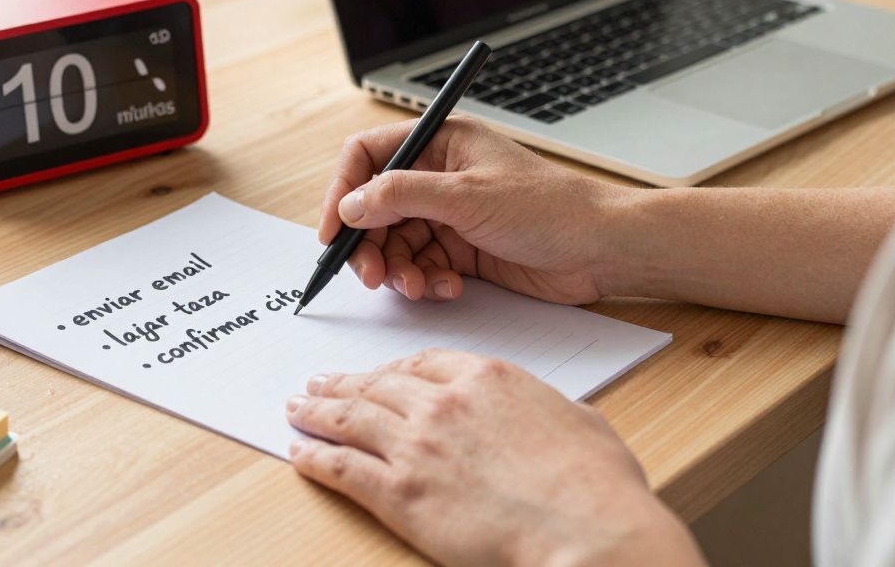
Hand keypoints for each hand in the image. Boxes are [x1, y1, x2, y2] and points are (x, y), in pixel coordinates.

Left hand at [286, 349, 703, 566]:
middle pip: (378, 386)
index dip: (390, 370)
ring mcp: (417, 445)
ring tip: (297, 408)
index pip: (422, 364)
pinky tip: (301, 453)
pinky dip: (316, 458)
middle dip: (343, 384)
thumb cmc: (597, 484)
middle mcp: (443, 403)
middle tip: (319, 383)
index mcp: (487, 378)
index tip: (376, 374)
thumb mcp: (580, 420)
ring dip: (317, 412)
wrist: (586, 530)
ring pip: (350, 419)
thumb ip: (546, 407)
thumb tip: (547, 414)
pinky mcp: (399, 493)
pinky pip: (342, 468)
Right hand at [318, 116, 625, 304]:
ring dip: (399, 270)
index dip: (342, 192)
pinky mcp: (461, 249)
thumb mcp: (466, 196)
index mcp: (439, 142)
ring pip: (395, 243)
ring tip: (419, 287)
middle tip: (372, 276)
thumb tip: (349, 206)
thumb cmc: (549, 208)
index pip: (367, 157)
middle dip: (370, 245)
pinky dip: (425, 281)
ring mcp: (449, 214)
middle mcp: (438, 175)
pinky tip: (450, 287)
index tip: (332, 232)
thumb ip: (400, 197)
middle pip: (374, 208)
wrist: (600, 250)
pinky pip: (421, 266)